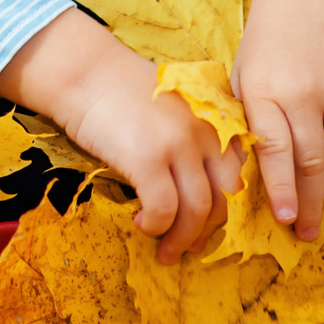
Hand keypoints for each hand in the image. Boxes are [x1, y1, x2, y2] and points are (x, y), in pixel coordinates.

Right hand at [0, 11, 242, 261]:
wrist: (84, 72)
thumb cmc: (122, 93)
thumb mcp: (175, 110)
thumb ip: (194, 139)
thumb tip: (197, 194)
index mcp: (215, 120)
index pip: (238, 174)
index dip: (226, 207)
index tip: (209, 225)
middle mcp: (205, 131)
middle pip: (224, 197)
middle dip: (208, 231)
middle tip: (190, 247)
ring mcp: (178, 144)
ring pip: (198, 210)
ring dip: (183, 238)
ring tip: (166, 250)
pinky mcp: (147, 158)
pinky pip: (164, 209)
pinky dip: (156, 225)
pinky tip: (143, 223)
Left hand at [232, 0, 323, 240]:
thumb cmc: (266, 46)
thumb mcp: (242, 77)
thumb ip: (242, 120)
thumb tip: (237, 172)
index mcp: (266, 93)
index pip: (274, 150)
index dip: (280, 188)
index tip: (284, 220)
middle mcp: (304, 93)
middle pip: (312, 160)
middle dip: (311, 203)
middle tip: (310, 233)